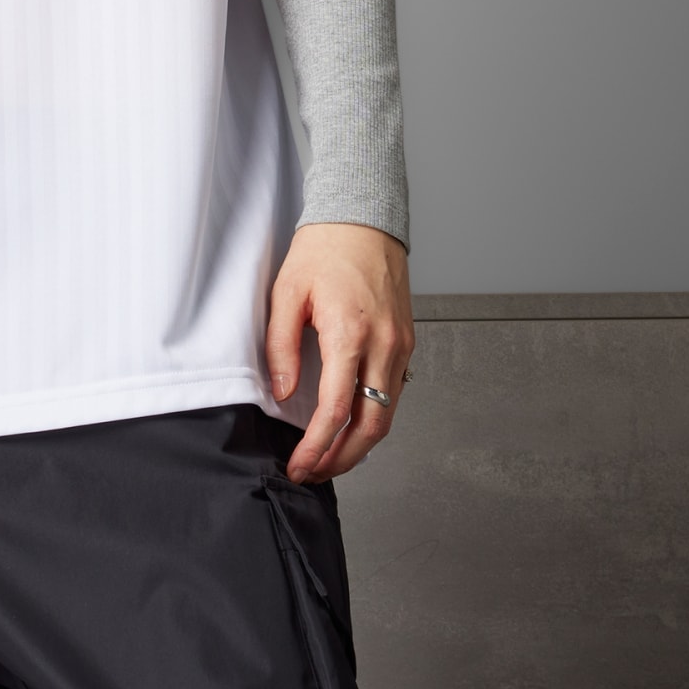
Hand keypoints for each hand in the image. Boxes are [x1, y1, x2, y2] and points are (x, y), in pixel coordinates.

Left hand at [264, 221, 413, 482]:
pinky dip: (374, 416)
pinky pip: (394, 391)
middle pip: (371, 426)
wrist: (363, 216)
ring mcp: (400, 344)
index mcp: (350, 333)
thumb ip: (282, 346)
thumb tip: (284, 395)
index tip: (298, 466)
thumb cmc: (324, 248)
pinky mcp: (406, 340)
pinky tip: (351, 422)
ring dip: (360, 443)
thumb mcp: (287, 291)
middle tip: (314, 472)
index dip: (316, 447)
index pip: (336, 411)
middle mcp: (384, 344)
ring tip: (329, 456)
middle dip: (343, 459)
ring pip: (387, 413)